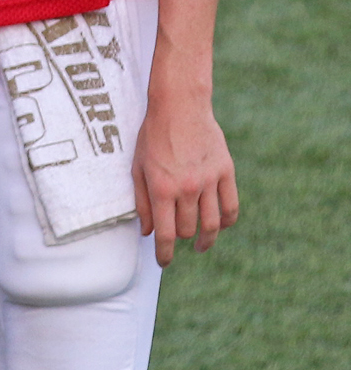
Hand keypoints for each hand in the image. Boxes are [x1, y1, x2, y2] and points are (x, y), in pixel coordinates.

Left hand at [132, 81, 238, 264]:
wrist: (179, 107)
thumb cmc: (153, 137)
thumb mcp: (137, 168)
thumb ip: (142, 202)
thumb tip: (146, 232)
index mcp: (162, 189)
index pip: (165, 234)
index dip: (164, 254)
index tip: (164, 262)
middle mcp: (187, 188)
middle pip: (188, 230)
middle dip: (180, 239)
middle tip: (177, 239)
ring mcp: (209, 181)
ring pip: (212, 224)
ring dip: (206, 239)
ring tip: (201, 245)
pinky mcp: (226, 172)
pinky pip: (231, 207)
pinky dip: (226, 221)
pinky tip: (220, 225)